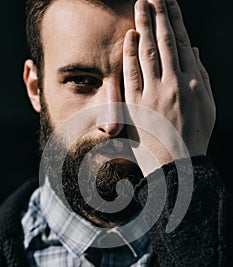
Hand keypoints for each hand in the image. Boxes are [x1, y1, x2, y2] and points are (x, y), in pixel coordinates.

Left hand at [123, 0, 215, 175]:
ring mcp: (155, 93)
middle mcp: (174, 83)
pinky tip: (130, 37)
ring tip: (141, 5)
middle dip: (158, 16)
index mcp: (193, 82)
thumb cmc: (195, 137)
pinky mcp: (138, 105)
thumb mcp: (208, 107)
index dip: (174, 21)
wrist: (178, 164)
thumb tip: (194, 51)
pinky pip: (133, 74)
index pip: (181, 43)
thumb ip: (202, 77)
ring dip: (144, 26)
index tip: (169, 4)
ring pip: (149, 53)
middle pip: (165, 42)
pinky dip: (131, 54)